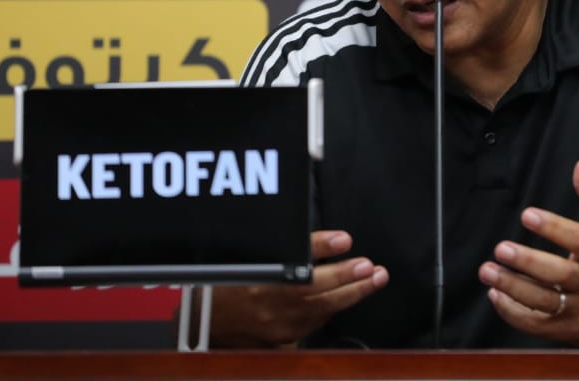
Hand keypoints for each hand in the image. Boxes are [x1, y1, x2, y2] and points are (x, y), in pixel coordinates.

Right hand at [207, 230, 387, 346]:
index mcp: (256, 276)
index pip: (293, 260)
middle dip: (348, 277)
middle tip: (372, 268)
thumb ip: (284, 245)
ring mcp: (275, 326)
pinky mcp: (281, 340)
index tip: (344, 240)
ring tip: (374, 279)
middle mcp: (265, 303)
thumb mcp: (251, 255)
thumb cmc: (227, 283)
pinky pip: (313, 325)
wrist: (204, 321)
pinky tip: (349, 298)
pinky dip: (332, 310)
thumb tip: (324, 238)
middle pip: (313, 289)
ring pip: (320, 310)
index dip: (319, 248)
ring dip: (351, 293)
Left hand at [478, 158, 578, 347]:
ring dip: (513, 288)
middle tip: (501, 248)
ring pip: (545, 301)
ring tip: (488, 272)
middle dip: (529, 262)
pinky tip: (495, 296)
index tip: (527, 215)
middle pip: (561, 274)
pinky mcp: (567, 330)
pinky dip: (515, 313)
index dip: (554, 228)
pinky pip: (538, 325)